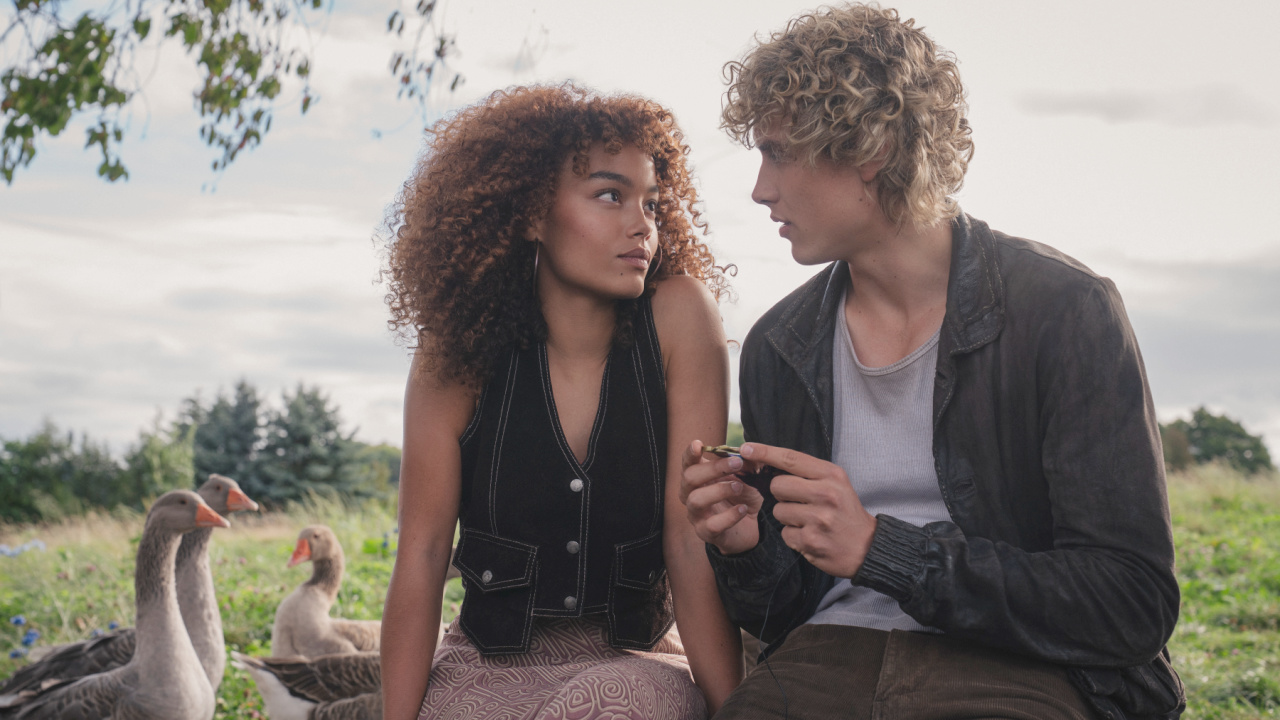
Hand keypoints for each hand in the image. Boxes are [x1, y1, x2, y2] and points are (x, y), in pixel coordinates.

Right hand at [680, 440, 764, 554]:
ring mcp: (696, 515)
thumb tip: (747, 452)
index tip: (698, 444)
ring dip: (719, 490)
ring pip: (696, 500)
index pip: (687, 463)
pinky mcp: (706, 533)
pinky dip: (729, 516)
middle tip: (736, 463)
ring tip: (739, 487)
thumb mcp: (747, 478)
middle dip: (712, 468)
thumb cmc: (742, 497)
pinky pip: (712, 524)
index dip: (690, 453)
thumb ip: (745, 465)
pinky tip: (743, 509)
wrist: (749, 527)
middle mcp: (691, 495)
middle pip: (689, 478)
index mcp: (697, 478)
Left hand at [740, 443, 877, 578]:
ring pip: (778, 511)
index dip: (765, 452)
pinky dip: (794, 535)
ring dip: (788, 517)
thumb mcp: (836, 483)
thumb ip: (808, 473)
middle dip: (781, 494)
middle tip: (800, 502)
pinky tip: (810, 535)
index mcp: (831, 476)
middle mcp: (825, 494)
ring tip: (809, 521)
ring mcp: (818, 519)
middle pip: (777, 485)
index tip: (746, 448)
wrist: (866, 547)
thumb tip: (770, 462)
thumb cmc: (845, 511)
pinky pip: (785, 533)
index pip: (791, 459)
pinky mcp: (810, 541)